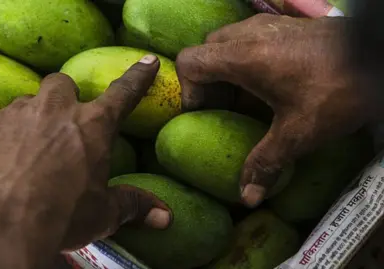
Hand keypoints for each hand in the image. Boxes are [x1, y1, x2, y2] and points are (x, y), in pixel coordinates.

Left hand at [0, 55, 170, 268]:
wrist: (3, 227)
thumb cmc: (62, 217)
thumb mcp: (103, 213)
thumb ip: (134, 205)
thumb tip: (166, 217)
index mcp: (94, 125)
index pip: (123, 93)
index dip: (138, 77)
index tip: (148, 62)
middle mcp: (56, 108)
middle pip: (63, 84)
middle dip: (64, 98)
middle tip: (61, 125)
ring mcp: (17, 113)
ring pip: (27, 102)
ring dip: (32, 119)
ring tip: (27, 150)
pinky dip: (1, 136)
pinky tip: (0, 161)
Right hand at [175, 14, 383, 207]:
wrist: (381, 56)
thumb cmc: (339, 91)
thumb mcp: (299, 132)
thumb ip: (266, 162)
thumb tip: (247, 197)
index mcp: (243, 57)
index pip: (190, 62)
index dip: (189, 89)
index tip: (208, 112)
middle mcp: (249, 34)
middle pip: (206, 52)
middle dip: (207, 80)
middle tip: (225, 107)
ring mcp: (269, 25)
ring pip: (227, 42)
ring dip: (226, 68)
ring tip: (246, 97)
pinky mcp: (286, 25)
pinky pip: (249, 38)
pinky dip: (246, 59)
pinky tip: (269, 83)